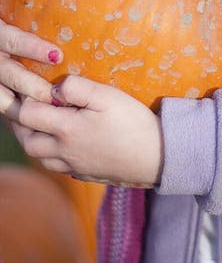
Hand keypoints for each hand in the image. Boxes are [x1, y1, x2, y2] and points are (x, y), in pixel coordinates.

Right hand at [0, 0, 62, 114]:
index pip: (11, 40)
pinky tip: (32, 121)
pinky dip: (11, 113)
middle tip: (57, 95)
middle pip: (8, 73)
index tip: (58, 56)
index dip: (32, 48)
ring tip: (49, 113)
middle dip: (31, 85)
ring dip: (22, 105)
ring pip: (0, 95)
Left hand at [9, 76, 163, 187]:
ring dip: (34, 140)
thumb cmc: (134, 124)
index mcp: (67, 130)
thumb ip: (77, 88)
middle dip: (22, 124)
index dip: (26, 99)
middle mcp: (65, 151)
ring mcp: (75, 166)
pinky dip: (52, 155)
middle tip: (28, 106)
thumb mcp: (108, 97)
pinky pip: (58, 167)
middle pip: (28, 141)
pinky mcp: (86, 174)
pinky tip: (63, 144)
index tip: (36, 88)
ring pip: (40, 158)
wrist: (158, 158)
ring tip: (41, 124)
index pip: (28, 115)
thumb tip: (55, 88)